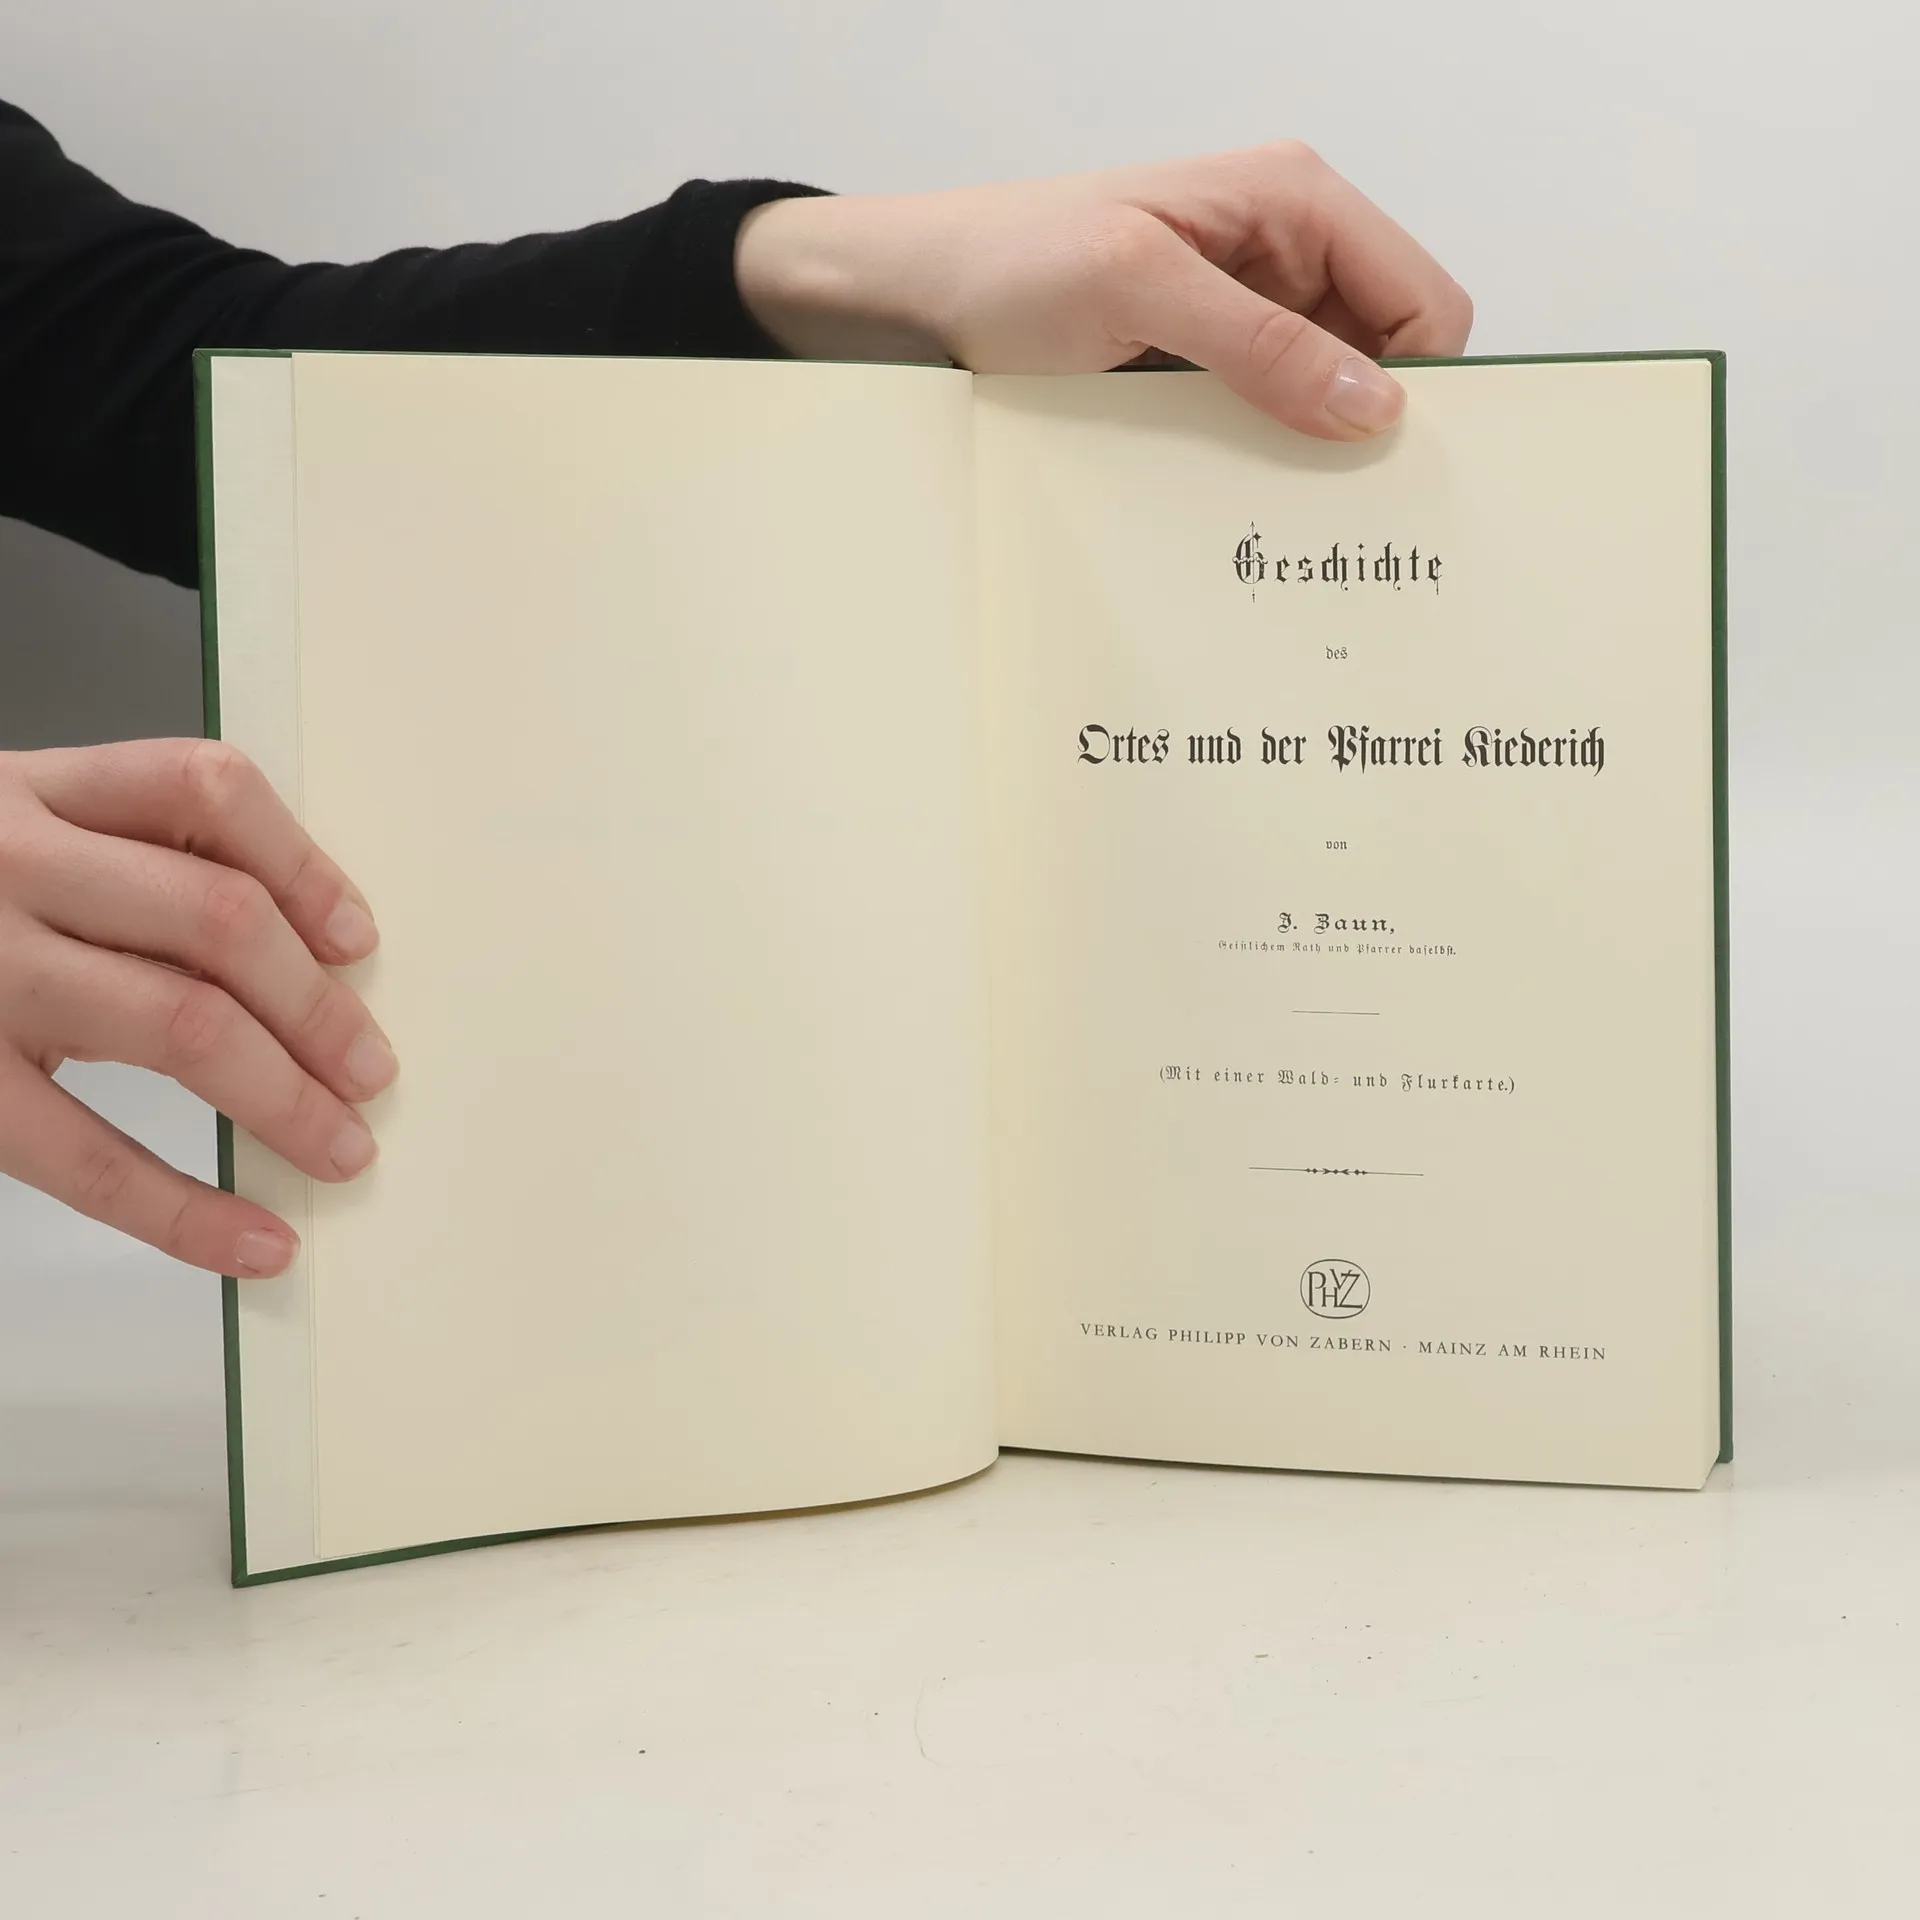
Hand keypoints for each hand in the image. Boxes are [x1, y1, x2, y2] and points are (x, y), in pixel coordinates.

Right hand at [0, 741, 393, 1276]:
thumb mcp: (18, 840)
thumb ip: (129, 865)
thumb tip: (309, 960)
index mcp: (38, 792)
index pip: (203, 791)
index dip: (303, 865)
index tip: (359, 940)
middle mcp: (9, 864)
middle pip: (217, 918)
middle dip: (316, 1007)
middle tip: (371, 1073)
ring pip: (178, 1023)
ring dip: (284, 1098)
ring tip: (339, 1149)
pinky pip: (86, 1154)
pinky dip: (185, 1209)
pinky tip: (251, 1240)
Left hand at [737, 142, 1471, 439]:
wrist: (915, 293)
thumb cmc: (1009, 262)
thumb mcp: (1136, 291)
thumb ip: (1259, 342)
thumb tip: (1372, 403)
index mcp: (1294, 200)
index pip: (1425, 300)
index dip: (1424, 386)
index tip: (1387, 470)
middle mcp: (1286, 251)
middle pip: (1387, 354)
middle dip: (1370, 427)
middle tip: (1336, 511)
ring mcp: (1248, 310)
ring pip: (1329, 396)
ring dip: (1310, 450)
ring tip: (1276, 510)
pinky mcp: (1207, 360)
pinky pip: (1268, 415)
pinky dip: (1262, 455)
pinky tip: (1232, 494)